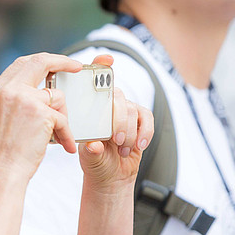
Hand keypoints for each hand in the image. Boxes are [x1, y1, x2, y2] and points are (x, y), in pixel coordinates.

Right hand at [0, 52, 82, 179]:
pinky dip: (67, 133)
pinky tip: (65, 146)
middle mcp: (7, 90)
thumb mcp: (4, 118)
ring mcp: (23, 98)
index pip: (21, 63)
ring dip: (63, 115)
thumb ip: (18, 100)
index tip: (57, 63)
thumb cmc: (7, 152)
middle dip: (62, 61)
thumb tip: (46, 92)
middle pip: (39, 62)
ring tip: (59, 134)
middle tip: (77, 67)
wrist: (4, 171)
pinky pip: (62, 118)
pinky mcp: (40, 112)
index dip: (42, 61)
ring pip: (57, 96)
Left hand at [74, 55, 153, 191]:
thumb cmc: (94, 160)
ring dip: (130, 131)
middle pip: (118, 97)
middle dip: (118, 119)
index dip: (101, 65)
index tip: (107, 59)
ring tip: (122, 149)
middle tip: (115, 139)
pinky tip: (139, 146)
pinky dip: (145, 133)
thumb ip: (91, 150)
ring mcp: (126, 111)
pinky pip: (147, 119)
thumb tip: (95, 145)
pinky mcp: (141, 120)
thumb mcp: (87, 156)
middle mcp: (108, 104)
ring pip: (132, 110)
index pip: (94, 81)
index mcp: (90, 107)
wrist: (110, 175)